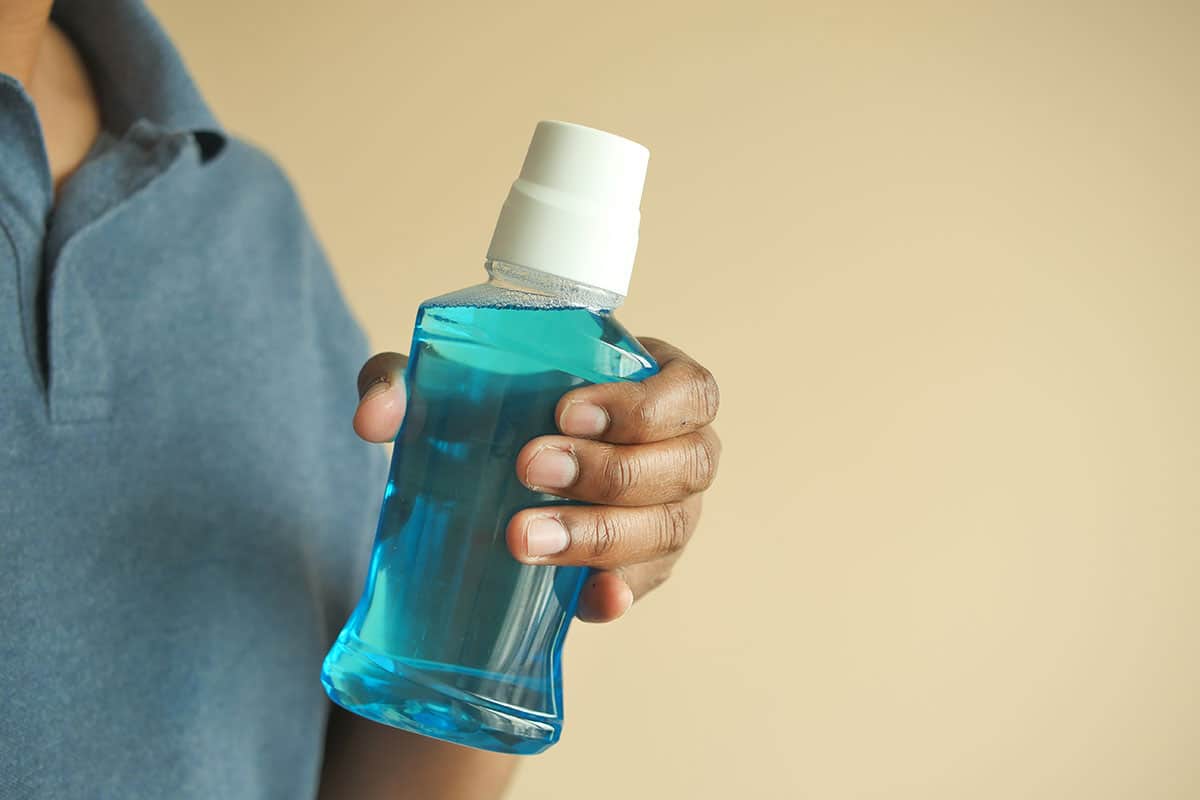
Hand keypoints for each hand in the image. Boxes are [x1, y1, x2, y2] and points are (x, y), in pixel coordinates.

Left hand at [352, 337, 720, 622]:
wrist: (506, 464)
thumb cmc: (507, 401)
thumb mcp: (454, 379)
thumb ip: (408, 382)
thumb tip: (374, 419)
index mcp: (666, 384)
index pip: (688, 392)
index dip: (641, 404)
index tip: (565, 410)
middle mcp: (684, 450)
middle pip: (684, 465)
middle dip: (607, 470)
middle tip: (528, 469)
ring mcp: (673, 511)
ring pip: (667, 528)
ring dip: (599, 534)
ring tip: (524, 538)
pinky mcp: (647, 565)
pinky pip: (648, 584)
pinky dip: (620, 592)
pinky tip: (588, 602)